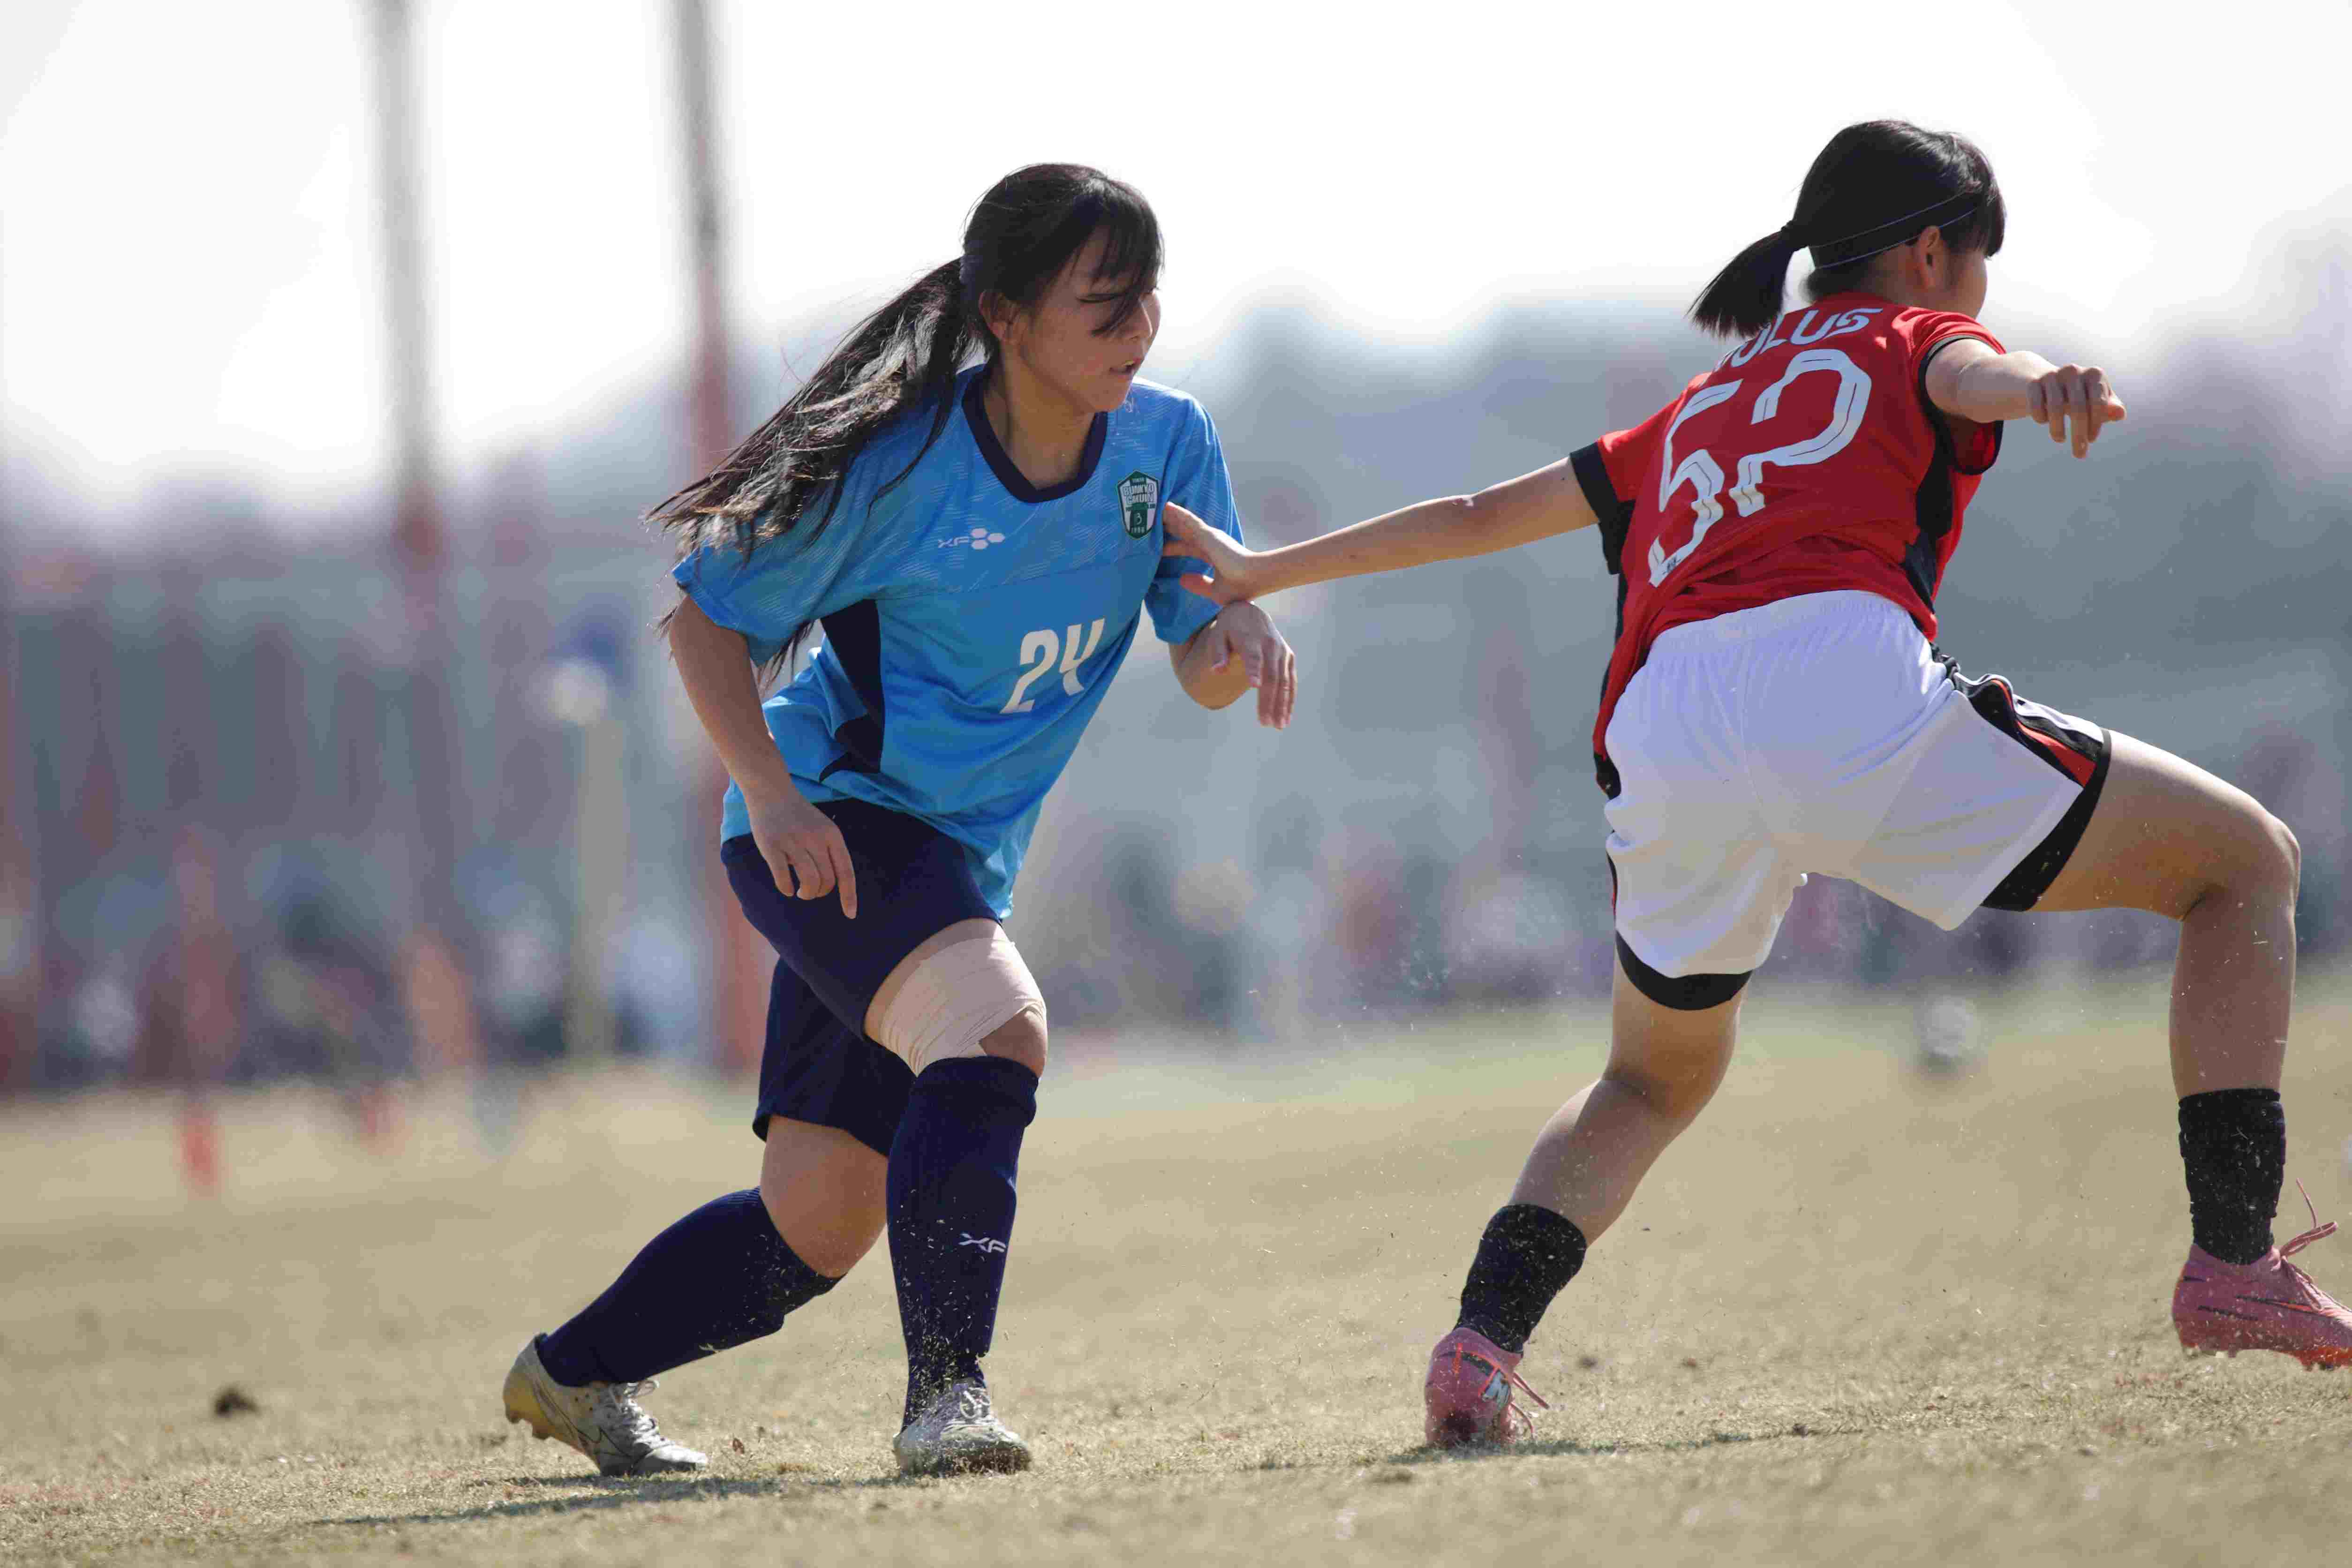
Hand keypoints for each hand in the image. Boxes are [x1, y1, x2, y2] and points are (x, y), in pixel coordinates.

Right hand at [744, 790, 857, 918]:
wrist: (771, 791)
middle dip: (820, 893)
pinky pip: (783, 877)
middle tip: (810, 891)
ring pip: (809, 881)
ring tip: (800, 892)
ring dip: (806, 893)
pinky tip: (786, 888)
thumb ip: (829, 851)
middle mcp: (815, 838)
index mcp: (832, 835)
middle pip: (827, 881)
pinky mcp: (772, 845)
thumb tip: (832, 883)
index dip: (849, 896)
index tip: (850, 915)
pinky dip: (786, 888)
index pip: (846, 872)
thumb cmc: (798, 815)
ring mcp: (793, 841)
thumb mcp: (823, 828)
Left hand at [1160, 502, 1265, 605]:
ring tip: (1155, 509)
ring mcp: (1209, 537)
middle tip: (1152, 522)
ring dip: (1171, 517)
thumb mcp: (1216, 591)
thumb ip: (1200, 585)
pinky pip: (1189, 521)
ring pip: (1184, 523)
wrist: (1254, 577)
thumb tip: (1181, 579)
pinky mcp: (1208, 533)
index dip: (1173, 547)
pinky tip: (1166, 507)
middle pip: (1184, 532)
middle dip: (1169, 527)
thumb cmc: (1241, 586)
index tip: (1159, 548)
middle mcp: (1210, 543)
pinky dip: (1177, 513)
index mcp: (1213, 555)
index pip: (1188, 548)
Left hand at [1195, 601, 1296, 727]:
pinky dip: (1290, 699)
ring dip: (1282, 704)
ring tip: (1278, 725)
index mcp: (1251, 640)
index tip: (1254, 686)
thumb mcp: (1218, 636)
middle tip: (1265, 723)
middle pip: (1271, 676)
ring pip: (1285, 681)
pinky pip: (1291, 681)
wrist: (1249, 613)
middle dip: (1269, 700)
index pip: (1253, 657)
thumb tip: (1216, 671)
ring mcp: (1282, 652)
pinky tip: (1286, 717)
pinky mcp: (1288, 657)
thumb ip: (1218, 654)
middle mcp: (1271, 645)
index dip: (1254, 670)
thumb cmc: (1229, 629)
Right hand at [2028, 364, 2125, 457]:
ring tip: (2060, 439)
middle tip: (2079, 454)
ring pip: (2055, 408)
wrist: (2045, 383)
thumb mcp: (2095, 403)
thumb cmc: (2078, 396)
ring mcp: (2052, 375)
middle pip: (2078, 407)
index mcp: (2094, 375)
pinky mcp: (2033, 382)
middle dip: (2079, 434)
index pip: (2098, 403)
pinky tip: (2043, 422)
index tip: (2091, 440)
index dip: (2095, 424)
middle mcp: (2074, 371)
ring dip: (2057, 430)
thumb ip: (2108, 409)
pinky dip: (2040, 418)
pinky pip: (2036, 406)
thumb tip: (2120, 414)